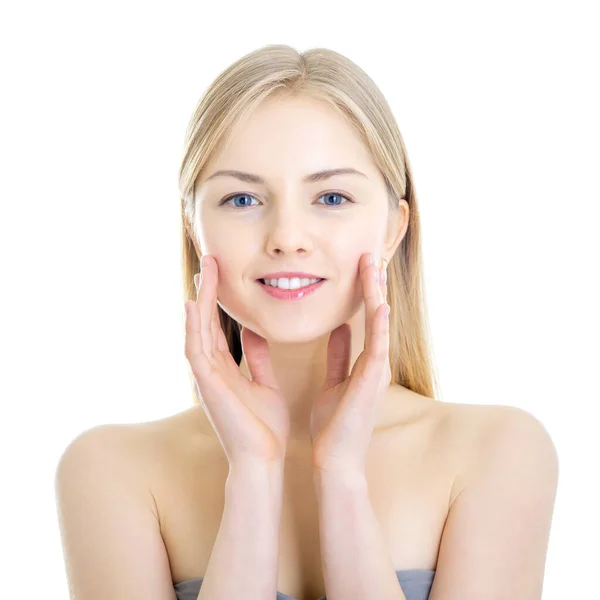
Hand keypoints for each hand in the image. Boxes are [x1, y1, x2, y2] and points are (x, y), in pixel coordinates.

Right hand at [184, 255, 289, 466]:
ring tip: (203, 271)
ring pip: (197, 330)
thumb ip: (258, 359)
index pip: (217, 327)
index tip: (221, 274)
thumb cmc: (264, 427)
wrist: (263, 460)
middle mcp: (212, 370)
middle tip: (209, 260)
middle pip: (204, 322)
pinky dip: (192, 328)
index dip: (217, 300)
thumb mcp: (264, 384)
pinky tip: (191, 306)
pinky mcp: (207, 386)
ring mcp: (206, 378)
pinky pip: (195, 351)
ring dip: (199, 300)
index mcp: (225, 369)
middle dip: (206, 291)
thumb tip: (255, 334)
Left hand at [310, 252, 390, 475]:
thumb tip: (340, 330)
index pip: (366, 318)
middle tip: (368, 255)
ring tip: (373, 267)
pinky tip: (379, 304)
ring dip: (376, 295)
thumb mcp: (333, 382)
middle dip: (372, 285)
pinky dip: (380, 326)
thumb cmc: (333, 424)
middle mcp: (375, 362)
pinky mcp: (372, 382)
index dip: (363, 292)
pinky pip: (377, 348)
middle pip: (376, 315)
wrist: (334, 459)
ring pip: (379, 325)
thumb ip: (338, 356)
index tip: (359, 267)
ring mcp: (377, 371)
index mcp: (364, 362)